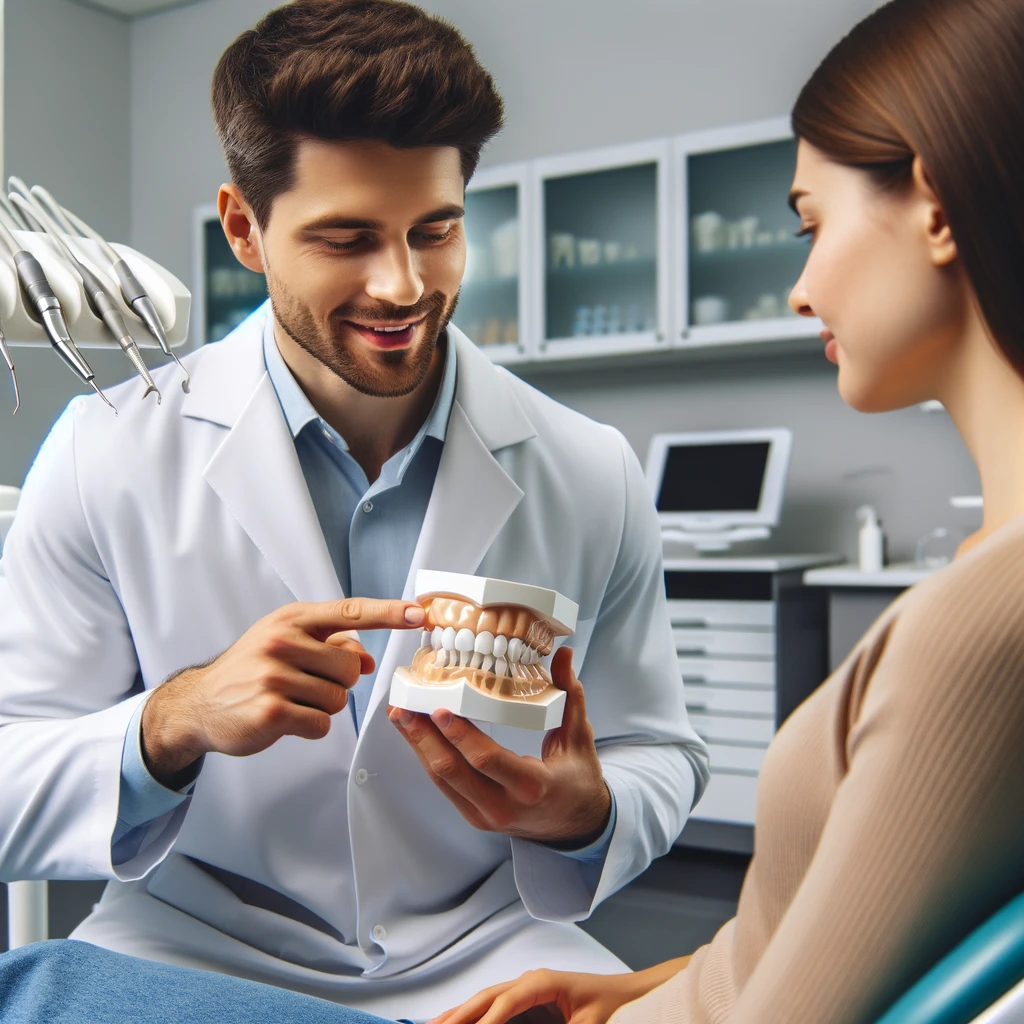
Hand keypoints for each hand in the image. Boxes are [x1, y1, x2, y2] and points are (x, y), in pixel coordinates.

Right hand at [142, 598, 424, 785]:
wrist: (201, 703)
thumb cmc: (251, 669)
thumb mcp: (287, 643)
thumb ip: (331, 645)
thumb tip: (367, 659)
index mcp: (291, 619)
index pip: (351, 611)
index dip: (389, 613)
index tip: (420, 613)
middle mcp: (282, 641)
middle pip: (351, 666)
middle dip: (340, 682)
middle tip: (308, 683)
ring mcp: (274, 676)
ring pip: (339, 698)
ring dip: (323, 706)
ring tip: (292, 700)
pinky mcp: (271, 711)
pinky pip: (321, 723)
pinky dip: (311, 726)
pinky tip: (286, 718)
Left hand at [388, 646, 611, 843]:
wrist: (575, 827)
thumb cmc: (578, 781)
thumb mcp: (580, 739)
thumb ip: (570, 695)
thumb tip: (564, 654)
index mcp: (532, 786)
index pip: (487, 760)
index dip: (460, 735)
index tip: (439, 709)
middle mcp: (503, 806)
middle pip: (452, 771)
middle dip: (423, 737)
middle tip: (403, 708)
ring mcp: (484, 815)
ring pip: (441, 779)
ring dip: (418, 746)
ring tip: (400, 716)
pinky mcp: (473, 816)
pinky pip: (444, 786)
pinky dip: (427, 757)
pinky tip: (416, 736)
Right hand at [427, 967, 661, 1023]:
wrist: (630, 997)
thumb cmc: (612, 1008)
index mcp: (543, 981)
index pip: (507, 1000)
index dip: (487, 1019)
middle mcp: (529, 981)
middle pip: (486, 996)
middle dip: (458, 1014)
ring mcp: (526, 989)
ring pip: (484, 1001)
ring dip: (458, 1014)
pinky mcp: (527, 1002)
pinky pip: (493, 1008)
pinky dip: (473, 1016)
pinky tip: (456, 1021)